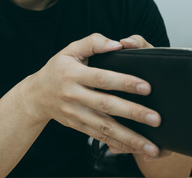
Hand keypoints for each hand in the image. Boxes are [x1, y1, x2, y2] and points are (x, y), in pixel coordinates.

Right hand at [22, 33, 161, 157]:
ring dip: (130, 138)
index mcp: (73, 74)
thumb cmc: (57, 69)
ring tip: (151, 146)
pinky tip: (135, 149)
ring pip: (105, 128)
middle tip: (155, 119)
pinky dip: (118, 145)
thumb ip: (93, 42)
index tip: (146, 87)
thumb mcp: (70, 50)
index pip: (101, 78)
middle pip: (106, 106)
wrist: (36, 96)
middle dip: (132, 113)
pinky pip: (100, 137)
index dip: (124, 82)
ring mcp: (75, 114)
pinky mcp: (78, 126)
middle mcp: (73, 95)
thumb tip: (117, 44)